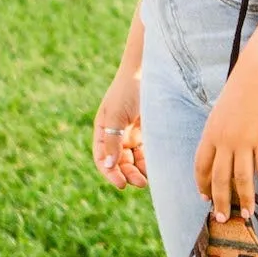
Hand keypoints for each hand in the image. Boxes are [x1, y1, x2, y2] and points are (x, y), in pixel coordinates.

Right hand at [92, 69, 146, 189]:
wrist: (147, 72)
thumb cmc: (127, 91)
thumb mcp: (117, 115)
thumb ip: (113, 140)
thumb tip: (109, 166)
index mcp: (104, 130)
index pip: (103, 158)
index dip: (110, 173)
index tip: (122, 184)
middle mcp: (116, 135)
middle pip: (119, 162)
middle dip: (127, 174)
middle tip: (140, 183)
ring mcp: (131, 134)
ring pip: (133, 160)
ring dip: (138, 171)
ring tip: (147, 180)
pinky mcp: (146, 132)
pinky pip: (145, 152)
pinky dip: (148, 162)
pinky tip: (154, 170)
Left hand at [194, 21, 257, 222]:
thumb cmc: (243, 89)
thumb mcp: (222, 112)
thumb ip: (219, 133)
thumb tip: (222, 153)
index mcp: (211, 133)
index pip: (201, 166)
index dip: (202, 185)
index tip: (205, 198)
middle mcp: (225, 140)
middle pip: (219, 179)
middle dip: (220, 202)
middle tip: (222, 218)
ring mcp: (245, 141)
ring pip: (242, 179)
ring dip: (245, 200)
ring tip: (248, 214)